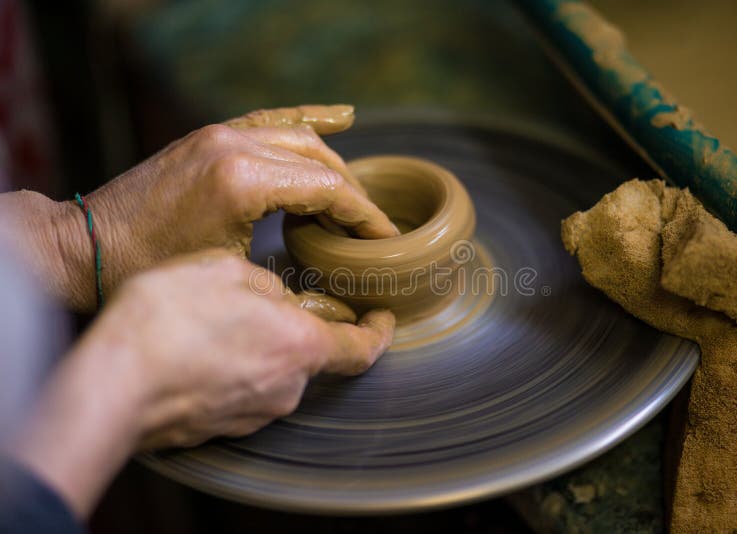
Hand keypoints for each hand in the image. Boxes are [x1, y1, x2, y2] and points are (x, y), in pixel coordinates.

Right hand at [10, 249, 393, 516]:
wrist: (113, 381)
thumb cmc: (169, 317)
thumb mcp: (226, 269)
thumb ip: (267, 283)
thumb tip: (278, 296)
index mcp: (300, 344)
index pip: (361, 347)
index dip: (377, 332)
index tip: (383, 319)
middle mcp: (286, 387)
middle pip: (309, 356)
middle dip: (295, 329)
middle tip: (263, 304)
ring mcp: (253, 413)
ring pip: (272, 373)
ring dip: (259, 350)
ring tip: (217, 325)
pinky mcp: (221, 428)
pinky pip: (241, 393)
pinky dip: (233, 371)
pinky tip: (200, 351)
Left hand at [46, 104, 397, 310]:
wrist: (85, 247)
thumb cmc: (150, 269)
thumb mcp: (226, 275)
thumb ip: (287, 266)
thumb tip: (332, 280)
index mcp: (244, 181)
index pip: (330, 188)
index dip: (365, 215)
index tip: (385, 238)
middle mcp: (236, 146)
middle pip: (321, 161)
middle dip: (353, 195)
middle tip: (371, 229)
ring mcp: (221, 134)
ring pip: (302, 139)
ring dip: (335, 164)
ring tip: (357, 197)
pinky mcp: (210, 136)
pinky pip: (273, 119)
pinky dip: (310, 119)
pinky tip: (342, 116)